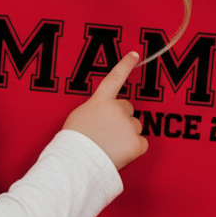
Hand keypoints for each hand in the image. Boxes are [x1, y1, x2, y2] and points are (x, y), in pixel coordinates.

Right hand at [62, 52, 147, 168]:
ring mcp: (129, 125)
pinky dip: (134, 149)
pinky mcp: (137, 143)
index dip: (125, 65)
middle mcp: (118, 109)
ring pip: (135, 126)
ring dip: (127, 134)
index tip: (135, 54)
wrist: (78, 162)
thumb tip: (103, 114)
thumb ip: (95, 109)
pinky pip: (141, 144)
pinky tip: (120, 154)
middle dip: (122, 119)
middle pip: (128, 109)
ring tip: (111, 146)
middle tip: (108, 133)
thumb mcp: (80, 116)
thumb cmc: (74, 142)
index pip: (115, 78)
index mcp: (101, 100)